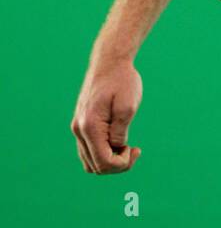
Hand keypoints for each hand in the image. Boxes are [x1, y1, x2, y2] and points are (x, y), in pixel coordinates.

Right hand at [71, 57, 142, 173]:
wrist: (109, 61)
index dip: (121, 164)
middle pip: (95, 166)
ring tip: (126, 146)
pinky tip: (118, 142)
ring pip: (89, 161)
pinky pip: (88, 150)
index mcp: (89, 126)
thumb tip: (115, 149)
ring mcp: (77, 127)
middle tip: (134, 149)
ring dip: (109, 161)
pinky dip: (103, 153)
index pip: (103, 162)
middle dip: (117, 165)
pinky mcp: (81, 123)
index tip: (135, 149)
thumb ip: (120, 132)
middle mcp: (78, 129)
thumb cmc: (122, 80)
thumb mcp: (128, 106)